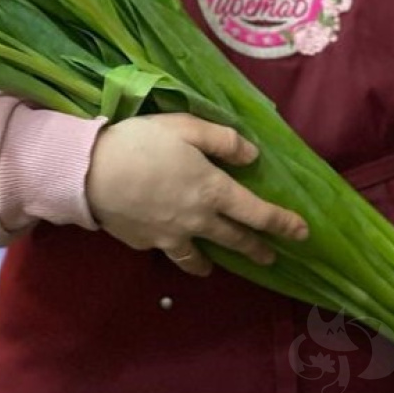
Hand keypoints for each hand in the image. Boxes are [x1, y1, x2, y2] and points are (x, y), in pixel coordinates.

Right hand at [85, 113, 308, 275]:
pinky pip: (165, 249)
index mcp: (213, 190)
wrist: (91, 174)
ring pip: (199, 258)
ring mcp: (171, 237)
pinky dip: (172, 248)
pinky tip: (166, 242)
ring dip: (211, 262)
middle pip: (234, 240)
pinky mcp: (145, 243)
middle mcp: (198, 221)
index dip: (283, 223)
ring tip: (212, 265)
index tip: (302, 234)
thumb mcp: (184, 127)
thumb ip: (222, 140)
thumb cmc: (140, 143)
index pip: (258, 213)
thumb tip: (252, 155)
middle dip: (256, 249)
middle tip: (269, 257)